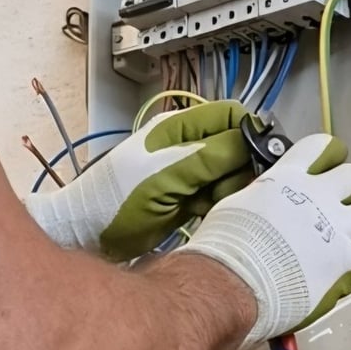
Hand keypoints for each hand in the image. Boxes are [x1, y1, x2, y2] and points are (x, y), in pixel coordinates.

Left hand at [24, 100, 253, 260]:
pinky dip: (221, 205)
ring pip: (231, 173)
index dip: (251, 135)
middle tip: (234, 191)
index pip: (232, 116)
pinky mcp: (187, 197)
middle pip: (236, 146)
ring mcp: (187, 172)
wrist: (89, 233)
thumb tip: (248, 140)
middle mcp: (185, 145)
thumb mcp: (165, 174)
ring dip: (232, 190)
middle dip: (243, 168)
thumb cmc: (114, 200)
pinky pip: (219, 195)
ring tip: (214, 205)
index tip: (262, 161)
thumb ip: (206, 156)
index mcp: (179, 128)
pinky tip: (208, 215)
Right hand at [181, 133, 350, 341]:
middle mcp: (317, 197)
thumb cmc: (227, 246)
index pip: (322, 147)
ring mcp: (336, 229)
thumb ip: (262, 196)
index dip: (328, 154)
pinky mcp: (348, 263)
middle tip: (344, 201)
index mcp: (288, 178)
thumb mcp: (237, 202)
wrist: (234, 281)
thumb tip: (264, 199)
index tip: (327, 163)